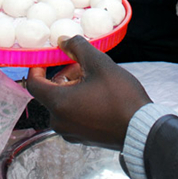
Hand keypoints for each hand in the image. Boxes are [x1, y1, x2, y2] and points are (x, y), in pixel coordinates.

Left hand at [27, 35, 151, 149]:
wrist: (143, 130)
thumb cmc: (121, 98)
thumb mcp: (99, 64)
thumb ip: (77, 48)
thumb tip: (62, 40)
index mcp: (58, 104)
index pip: (33, 83)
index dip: (36, 67)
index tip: (46, 58)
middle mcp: (60, 121)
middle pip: (50, 92)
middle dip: (63, 75)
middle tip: (81, 64)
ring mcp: (71, 132)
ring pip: (62, 103)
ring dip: (72, 87)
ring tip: (94, 78)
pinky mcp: (83, 138)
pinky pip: (72, 115)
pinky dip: (78, 102)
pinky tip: (98, 94)